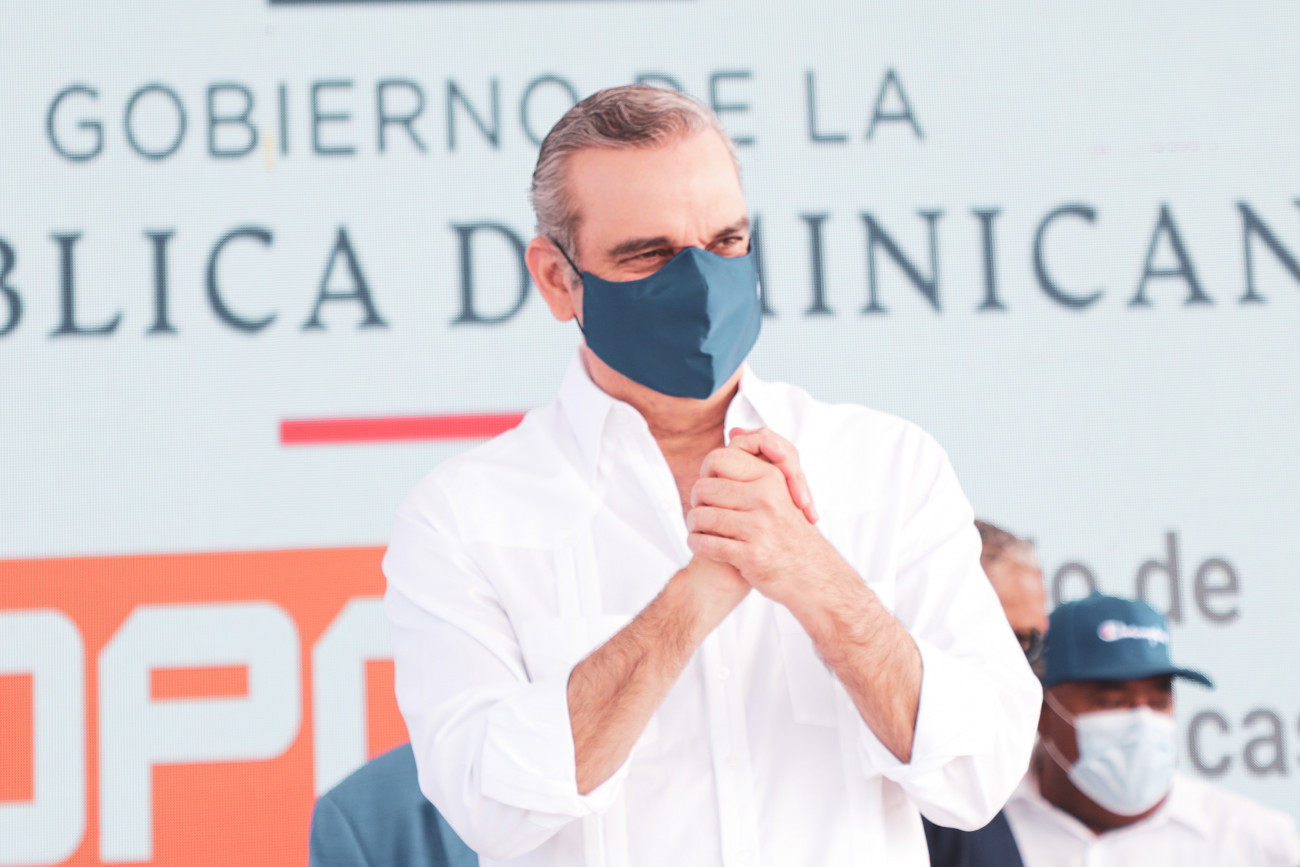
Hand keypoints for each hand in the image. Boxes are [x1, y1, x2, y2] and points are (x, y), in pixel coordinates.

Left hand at [686, 431, 839, 602]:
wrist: (812, 576)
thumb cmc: (789, 532)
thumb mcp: (780, 491)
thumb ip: (757, 463)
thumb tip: (736, 432)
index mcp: (770, 478)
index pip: (717, 459)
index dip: (706, 474)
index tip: (711, 491)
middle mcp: (766, 499)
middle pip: (703, 488)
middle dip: (696, 503)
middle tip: (701, 514)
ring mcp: (759, 527)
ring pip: (700, 517)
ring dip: (694, 527)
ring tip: (700, 531)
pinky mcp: (751, 555)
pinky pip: (705, 545)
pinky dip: (697, 546)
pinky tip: (702, 546)